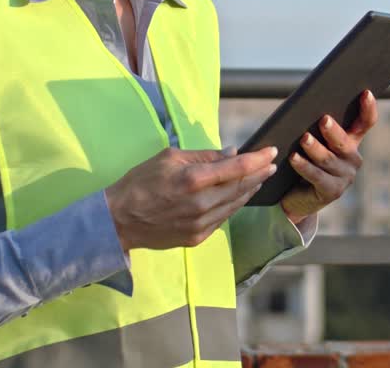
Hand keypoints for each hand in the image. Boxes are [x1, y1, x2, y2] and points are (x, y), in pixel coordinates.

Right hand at [105, 146, 277, 251]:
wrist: (118, 221)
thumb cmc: (139, 183)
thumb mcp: (168, 158)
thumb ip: (203, 156)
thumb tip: (231, 153)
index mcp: (193, 179)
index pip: (237, 168)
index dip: (258, 159)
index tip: (271, 152)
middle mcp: (201, 203)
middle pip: (241, 187)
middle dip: (259, 174)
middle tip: (270, 164)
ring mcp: (201, 223)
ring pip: (235, 205)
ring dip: (250, 190)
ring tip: (259, 178)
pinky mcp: (197, 237)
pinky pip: (223, 219)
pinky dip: (233, 205)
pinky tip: (237, 196)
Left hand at [281, 90, 377, 222]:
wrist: (296, 196)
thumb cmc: (304, 159)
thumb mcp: (312, 141)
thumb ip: (315, 126)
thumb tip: (306, 104)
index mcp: (351, 141)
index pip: (365, 123)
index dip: (368, 108)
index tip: (366, 92)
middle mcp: (352, 158)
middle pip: (344, 142)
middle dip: (334, 131)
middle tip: (323, 119)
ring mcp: (344, 177)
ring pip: (328, 159)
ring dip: (315, 148)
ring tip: (304, 138)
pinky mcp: (332, 192)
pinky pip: (316, 176)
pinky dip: (304, 166)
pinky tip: (294, 157)